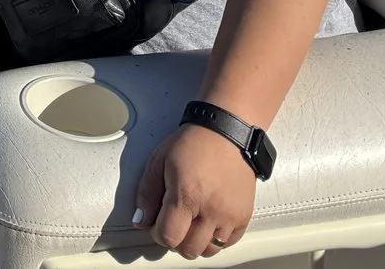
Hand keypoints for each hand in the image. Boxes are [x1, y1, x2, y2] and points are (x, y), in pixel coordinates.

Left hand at [133, 124, 255, 257]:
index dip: (158, 234)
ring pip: (209, 250)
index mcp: (186, 196)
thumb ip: (147, 194)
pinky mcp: (244, 216)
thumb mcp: (159, 161)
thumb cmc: (192, 144)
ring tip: (191, 223)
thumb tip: (140, 221)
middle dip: (176, 240)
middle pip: (188, 250)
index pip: (168, 237)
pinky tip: (208, 222)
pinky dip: (216, 239)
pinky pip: (228, 243)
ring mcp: (230, 215)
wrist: (226, 133)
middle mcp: (210, 210)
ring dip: (196, 242)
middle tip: (173, 223)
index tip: (157, 223)